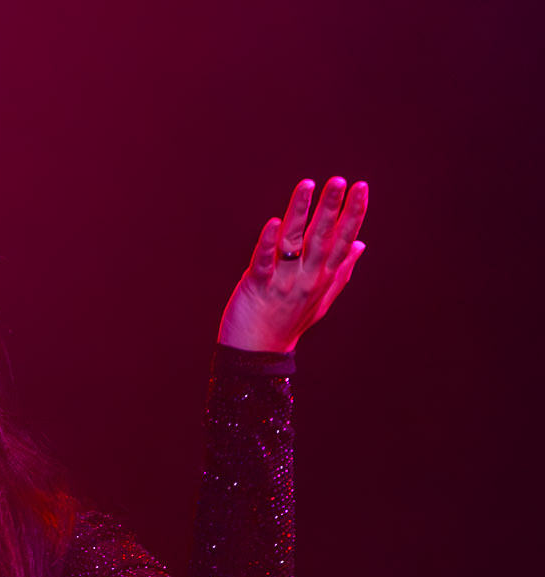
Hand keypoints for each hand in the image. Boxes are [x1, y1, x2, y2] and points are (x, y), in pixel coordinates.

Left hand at [217, 176, 368, 353]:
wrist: (256, 354)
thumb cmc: (287, 323)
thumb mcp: (322, 298)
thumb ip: (341, 270)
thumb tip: (360, 243)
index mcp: (323, 276)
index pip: (343, 239)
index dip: (353, 213)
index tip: (362, 188)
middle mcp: (307, 277)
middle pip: (322, 237)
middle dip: (331, 207)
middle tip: (338, 181)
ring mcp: (282, 282)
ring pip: (293, 241)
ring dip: (300, 212)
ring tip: (308, 185)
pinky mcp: (256, 286)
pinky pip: (263, 261)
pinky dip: (267, 242)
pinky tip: (272, 223)